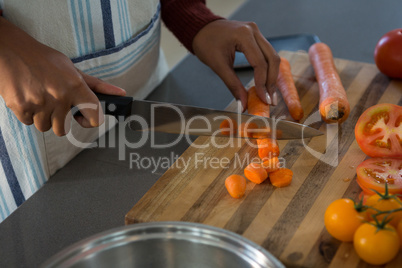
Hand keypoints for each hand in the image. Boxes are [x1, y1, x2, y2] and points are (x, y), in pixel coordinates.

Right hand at [0, 17, 125, 135]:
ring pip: (46, 127)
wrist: (11, 50)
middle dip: (60, 120)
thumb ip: (97, 86)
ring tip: (41, 98)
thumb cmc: (45, 60)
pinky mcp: (21, 107)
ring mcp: (39, 103)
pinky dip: (29, 114)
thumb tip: (120, 94)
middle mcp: (59, 96)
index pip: (94, 118)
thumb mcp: (74, 69)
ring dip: (44, 117)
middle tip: (55, 103)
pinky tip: (29, 97)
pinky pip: (29, 122)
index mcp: (75, 86)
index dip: (90, 121)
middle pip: (63, 129)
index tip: (83, 117)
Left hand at [192, 20, 279, 110]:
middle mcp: (253, 30)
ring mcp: (256, 32)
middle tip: (271, 100)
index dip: (263, 83)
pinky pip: (267, 53)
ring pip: (272, 56)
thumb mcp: (218, 66)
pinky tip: (266, 82)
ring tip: (269, 94)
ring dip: (272, 76)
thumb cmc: (206, 44)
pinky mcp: (255, 36)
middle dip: (271, 81)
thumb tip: (243, 104)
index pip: (260, 63)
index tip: (264, 99)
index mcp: (244, 35)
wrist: (200, 29)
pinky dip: (267, 68)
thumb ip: (233, 85)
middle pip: (272, 59)